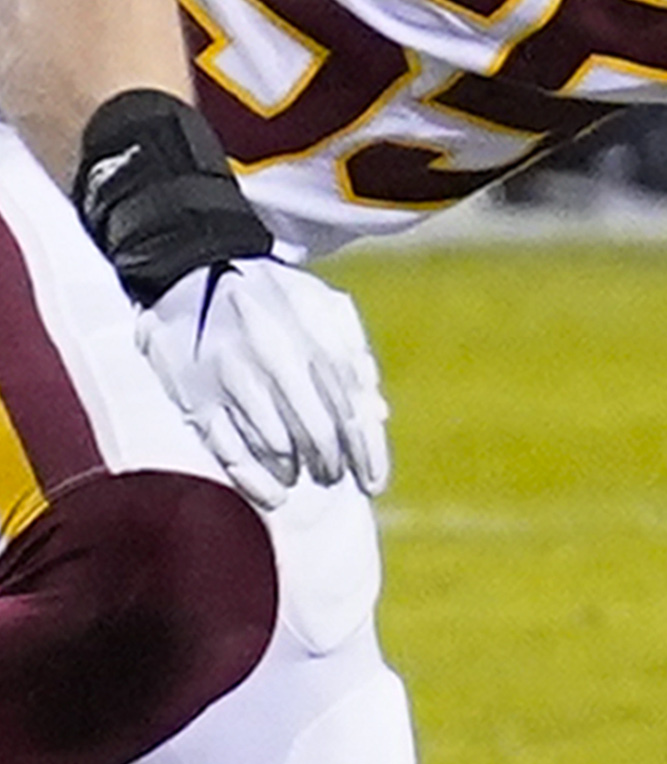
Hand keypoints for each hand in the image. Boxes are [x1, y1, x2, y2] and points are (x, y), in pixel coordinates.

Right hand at [135, 260, 388, 508]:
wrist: (191, 269)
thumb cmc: (271, 295)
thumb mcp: (322, 306)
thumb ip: (355, 356)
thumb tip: (378, 414)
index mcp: (311, 337)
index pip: (350, 410)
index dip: (367, 454)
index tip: (374, 483)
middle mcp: (272, 360)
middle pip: (315, 434)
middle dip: (332, 465)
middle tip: (333, 475)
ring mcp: (230, 380)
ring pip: (274, 448)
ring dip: (295, 472)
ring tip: (303, 475)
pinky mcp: (193, 396)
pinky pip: (228, 451)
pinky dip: (254, 481)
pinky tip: (273, 494)